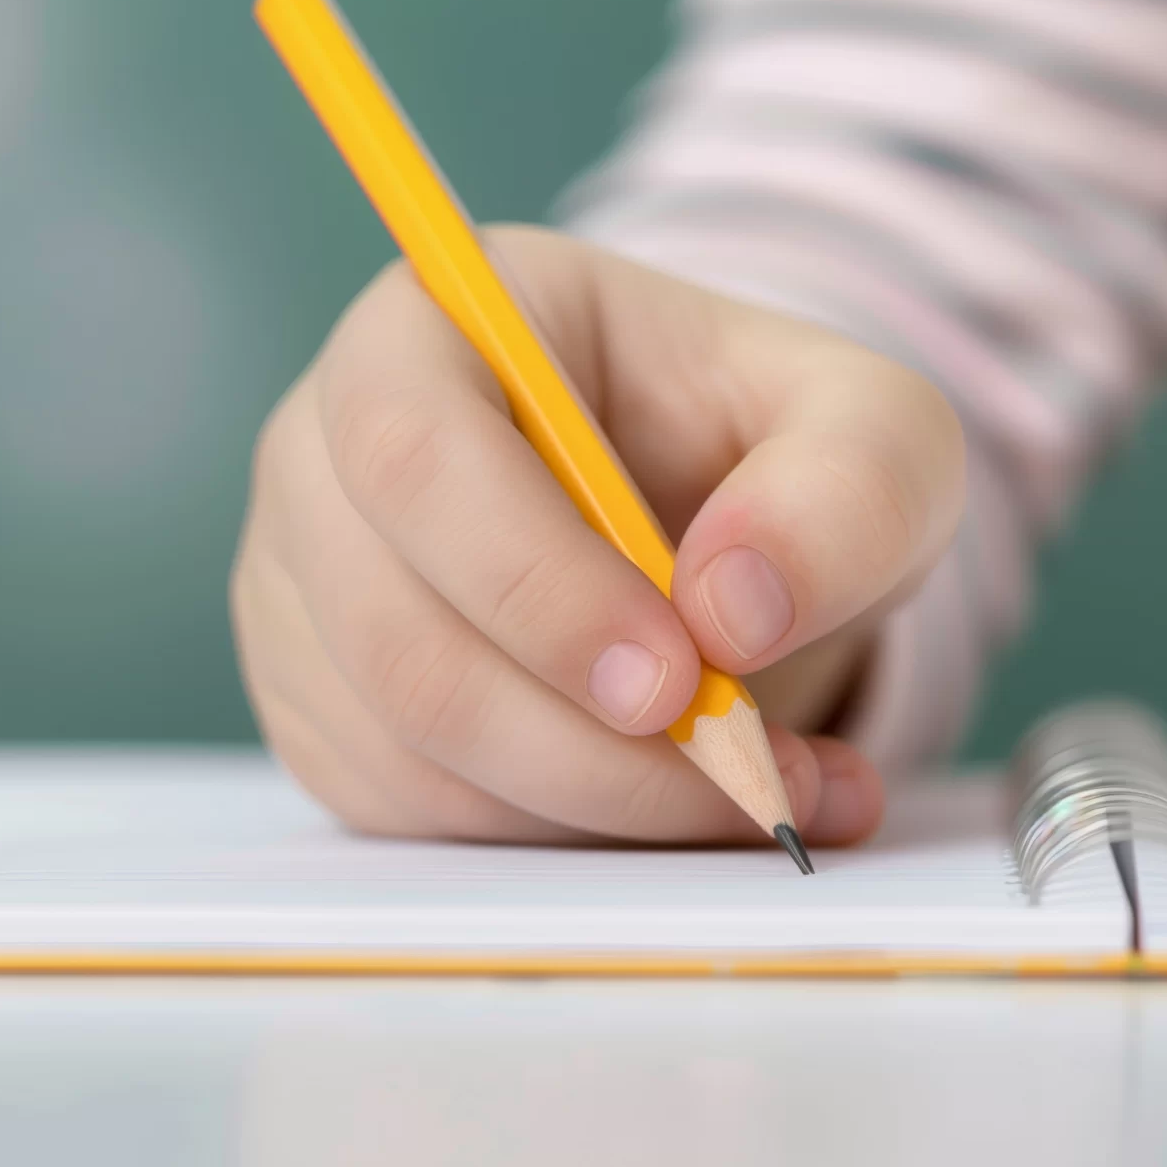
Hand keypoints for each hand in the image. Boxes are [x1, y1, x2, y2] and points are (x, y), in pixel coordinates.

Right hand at [231, 224, 963, 844]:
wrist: (710, 536)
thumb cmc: (759, 452)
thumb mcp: (868, 428)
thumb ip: (844, 488)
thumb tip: (733, 605)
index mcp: (428, 328)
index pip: (412, 449)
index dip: (531, 580)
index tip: (676, 675)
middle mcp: (322, 454)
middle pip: (394, 632)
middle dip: (578, 739)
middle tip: (739, 771)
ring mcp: (298, 591)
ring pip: (403, 748)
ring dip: (590, 804)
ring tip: (758, 788)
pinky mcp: (314, 710)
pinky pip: (403, 813)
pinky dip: (548, 838)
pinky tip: (665, 803)